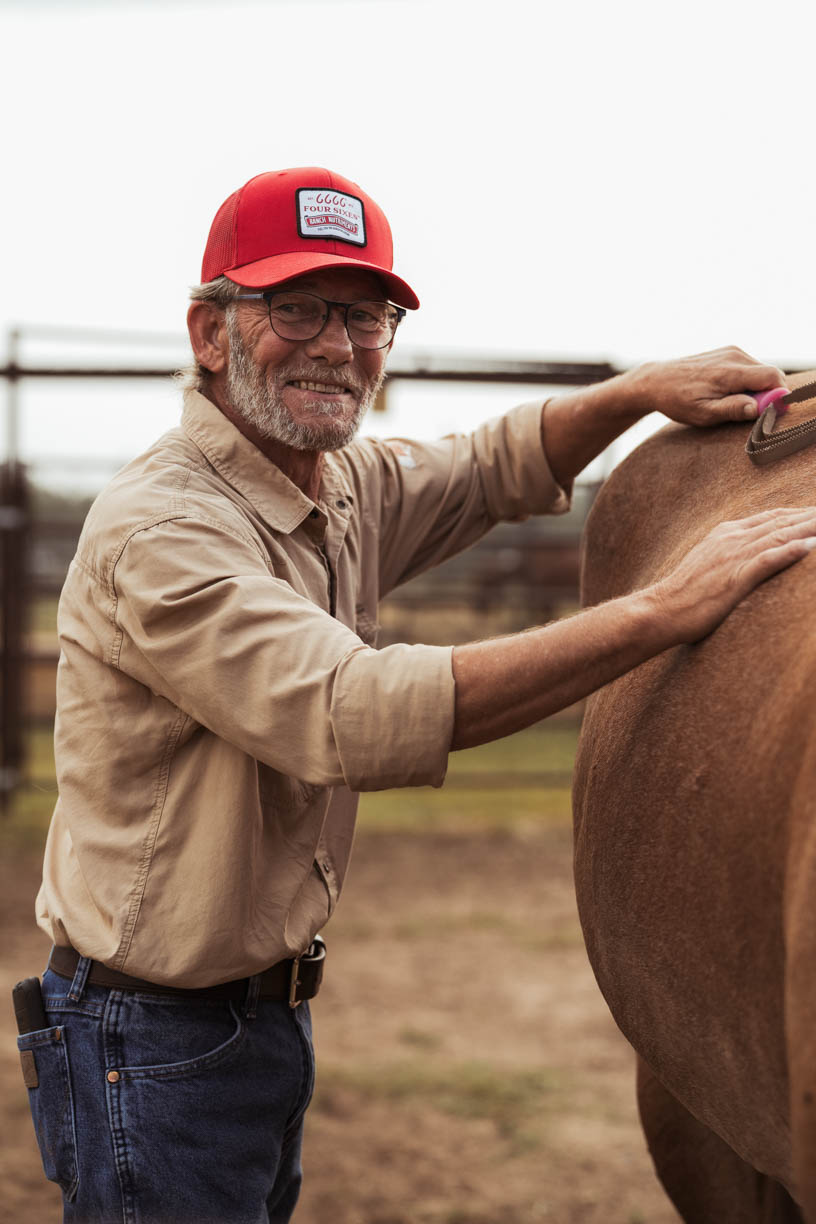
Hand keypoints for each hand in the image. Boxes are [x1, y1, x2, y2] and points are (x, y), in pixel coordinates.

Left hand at [624, 346, 786, 425]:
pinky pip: (751, 368)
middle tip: (743, 411)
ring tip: (729, 400)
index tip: (769, 412)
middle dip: (765, 395)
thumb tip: (758, 408)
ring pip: (761, 372)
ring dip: (755, 389)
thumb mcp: (703, 413)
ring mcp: (732, 351)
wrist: (657, 381)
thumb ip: (732, 410)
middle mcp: (734, 356)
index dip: (777, 396)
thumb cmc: (678, 400)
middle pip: (770, 375)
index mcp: (729, 371)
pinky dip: (746, 382)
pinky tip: (726, 391)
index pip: (772, 377)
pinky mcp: (729, 351)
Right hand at [651, 507, 815, 642]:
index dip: (799, 513)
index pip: (771, 517)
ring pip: (781, 535)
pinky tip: (811, 546)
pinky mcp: (735, 578)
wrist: (661, 610)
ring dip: (810, 528)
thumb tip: (751, 554)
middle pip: (782, 522)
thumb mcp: (708, 563)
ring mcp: (734, 557)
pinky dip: (791, 551)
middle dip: (812, 516)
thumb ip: (730, 553)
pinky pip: (768, 560)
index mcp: (725, 533)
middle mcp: (732, 539)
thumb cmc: (684, 594)